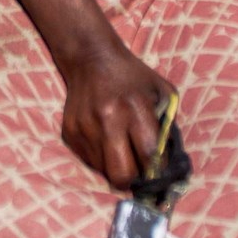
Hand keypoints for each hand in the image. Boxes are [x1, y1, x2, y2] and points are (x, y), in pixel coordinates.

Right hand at [60, 42, 174, 190]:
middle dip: (133, 180)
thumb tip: (166, 162)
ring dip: (115, 165)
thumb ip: (167, 125)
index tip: (160, 172)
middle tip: (137, 171)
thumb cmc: (132, 76)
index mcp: (134, 107)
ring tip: (120, 147)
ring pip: (104, 171)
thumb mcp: (161, 91)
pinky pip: (88, 160)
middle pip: (122, 174)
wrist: (90, 57)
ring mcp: (85, 127)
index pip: (149, 155)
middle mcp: (107, 119)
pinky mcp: (69, 132)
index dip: (157, 169)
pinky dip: (99, 157)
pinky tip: (104, 137)